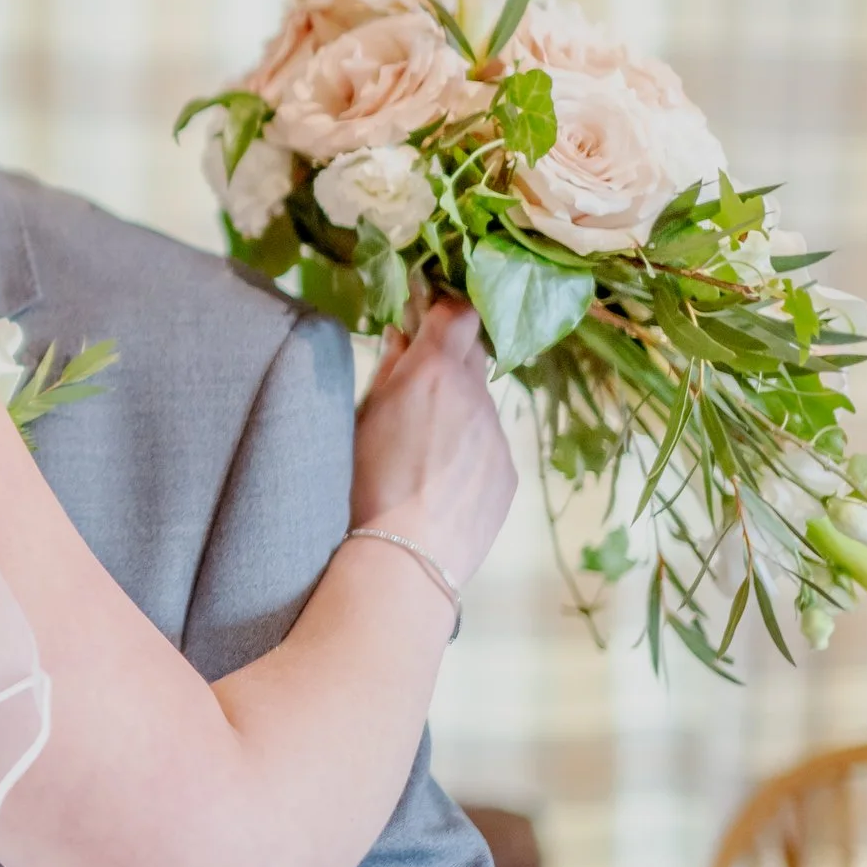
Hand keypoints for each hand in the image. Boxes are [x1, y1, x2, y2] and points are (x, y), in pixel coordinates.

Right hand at [350, 300, 517, 586]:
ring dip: (457, 405)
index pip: (456, 310)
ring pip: (480, 402)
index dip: (442, 308)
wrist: (403, 557)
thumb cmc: (364, 483)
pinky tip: (439, 477)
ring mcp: (497, 435)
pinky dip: (468, 446)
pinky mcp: (507, 472)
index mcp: (433, 370)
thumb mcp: (359, 417)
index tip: (423, 316)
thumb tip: (402, 336)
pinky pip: (489, 443)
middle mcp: (475, 394)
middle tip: (418, 377)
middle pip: (473, 351)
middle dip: (449, 356)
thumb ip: (387, 369)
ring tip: (421, 443)